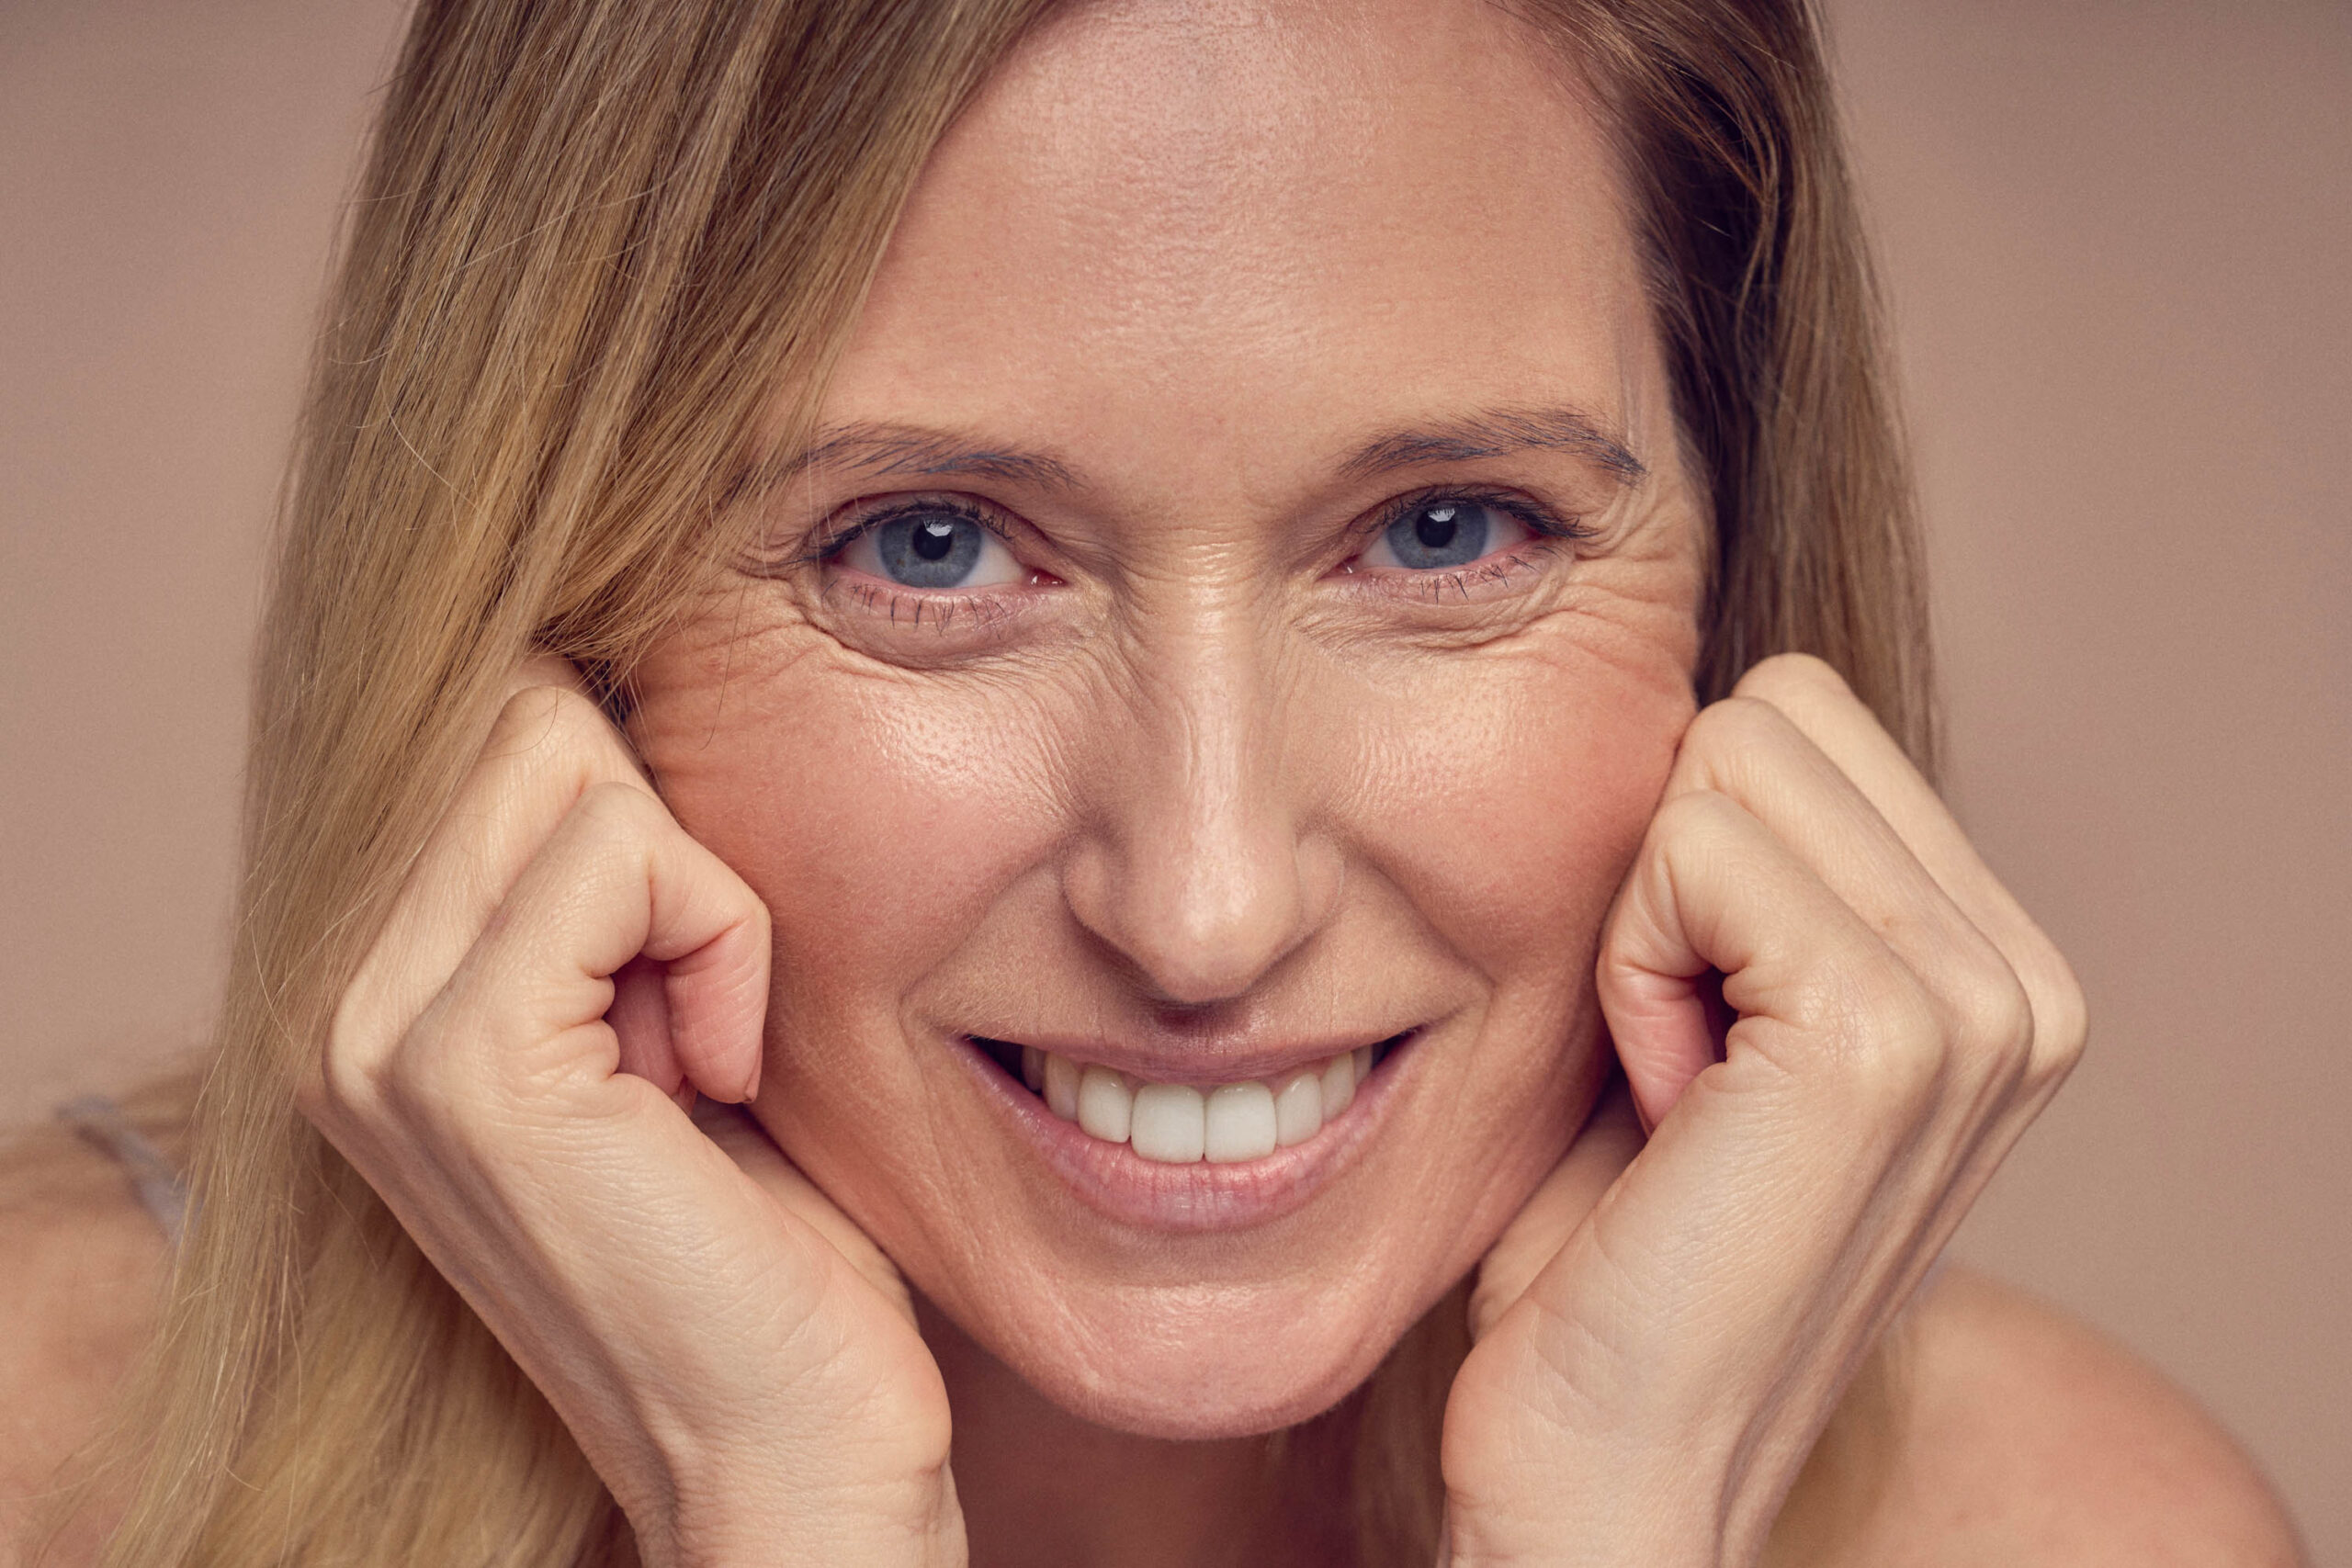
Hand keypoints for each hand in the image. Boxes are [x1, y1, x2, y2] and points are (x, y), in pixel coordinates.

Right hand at [299, 660, 962, 1567]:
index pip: (489, 718)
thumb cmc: (759, 1221)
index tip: (688, 974)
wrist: (788, 1431)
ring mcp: (374, 1031)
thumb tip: (595, 678)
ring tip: (701, 1050)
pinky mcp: (464, 1062)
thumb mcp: (655, 1006)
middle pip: (523, 714)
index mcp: (370, 979)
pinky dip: (725, 943)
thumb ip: (591, 871)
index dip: (644, 806)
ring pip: (571, 761)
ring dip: (701, 895)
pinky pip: (631, 856)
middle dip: (668, 840)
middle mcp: (335, 998)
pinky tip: (717, 1075)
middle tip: (698, 1016)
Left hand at [1442, 654, 2087, 1565]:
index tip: (1684, 1029)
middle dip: (1668, 869)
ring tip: (1674, 1087)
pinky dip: (1625, 966)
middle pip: (1769, 711)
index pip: (1798, 717)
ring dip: (1640, 922)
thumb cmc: (1613, 1249)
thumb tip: (1693, 697)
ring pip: (1725, 759)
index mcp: (1994, 963)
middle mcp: (2024, 976)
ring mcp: (1981, 1005)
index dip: (1683, 857)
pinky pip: (1690, 850)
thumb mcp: (1694, 1019)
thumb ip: (1738, 872)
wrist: (1604, 1461)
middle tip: (1672, 1056)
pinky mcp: (1890, 1036)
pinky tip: (1664, 1105)